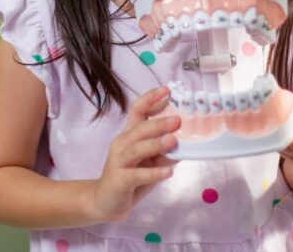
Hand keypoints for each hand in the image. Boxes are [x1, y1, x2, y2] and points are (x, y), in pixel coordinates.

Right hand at [89, 87, 179, 222]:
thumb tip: (186, 143)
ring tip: (172, 141)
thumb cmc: (131, 177)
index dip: (150, 99)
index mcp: (129, 135)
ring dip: (155, 144)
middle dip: (158, 123)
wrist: (106, 200)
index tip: (166, 91)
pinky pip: (138, 175)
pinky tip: (168, 172)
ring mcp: (119, 161)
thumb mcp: (151, 162)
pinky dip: (154, 173)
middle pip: (139, 128)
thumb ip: (165, 151)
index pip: (137, 110)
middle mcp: (122, 144)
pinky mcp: (120, 180)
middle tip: (177, 120)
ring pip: (137, 149)